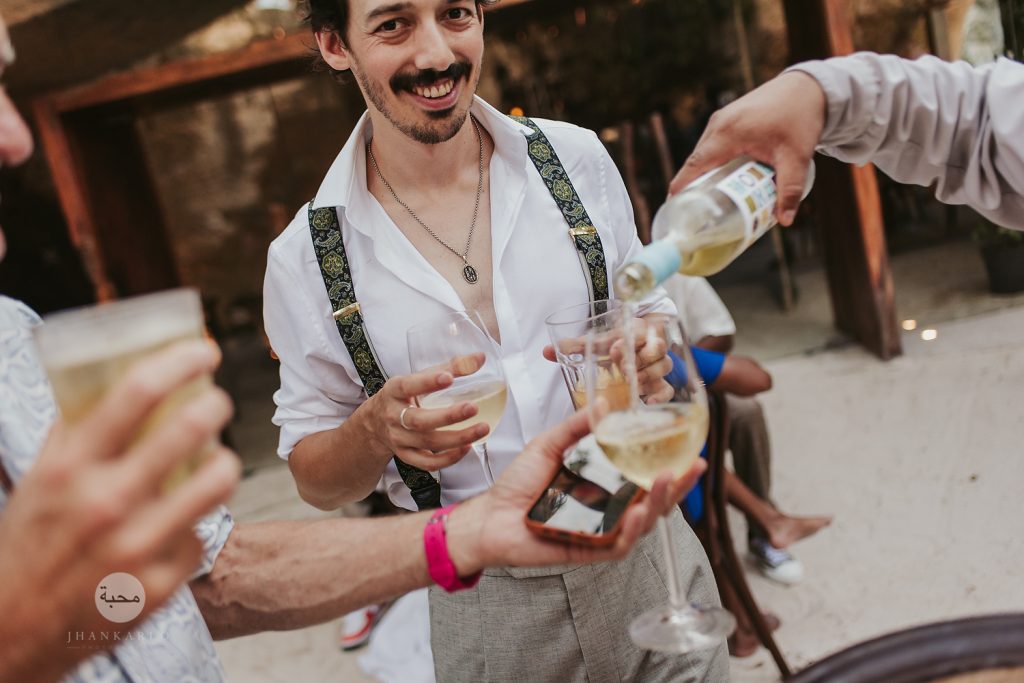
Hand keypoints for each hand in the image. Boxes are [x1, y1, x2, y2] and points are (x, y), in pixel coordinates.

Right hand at [0, 341, 239, 682]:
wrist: (10, 632)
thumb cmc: (29, 544)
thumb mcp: (39, 480)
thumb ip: (76, 433)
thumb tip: (112, 383)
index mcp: (69, 468)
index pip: (137, 393)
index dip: (180, 361)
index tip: (202, 351)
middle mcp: (105, 503)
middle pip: (190, 428)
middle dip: (216, 405)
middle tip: (217, 403)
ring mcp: (136, 547)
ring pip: (217, 481)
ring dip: (223, 462)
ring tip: (217, 460)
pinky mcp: (160, 586)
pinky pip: (201, 537)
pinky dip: (193, 527)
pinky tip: (177, 527)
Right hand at [365, 353, 490, 470]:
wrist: (375, 423)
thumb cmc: (404, 396)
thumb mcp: (417, 378)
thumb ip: (449, 368)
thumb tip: (481, 357)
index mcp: (394, 391)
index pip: (408, 386)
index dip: (428, 382)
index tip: (449, 377)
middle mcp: (393, 416)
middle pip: (420, 421)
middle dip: (449, 416)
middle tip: (473, 407)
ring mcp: (399, 439)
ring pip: (428, 443)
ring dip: (458, 438)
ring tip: (483, 428)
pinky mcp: (406, 456)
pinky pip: (428, 463)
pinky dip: (449, 458)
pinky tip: (467, 447)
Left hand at [447, 410, 705, 572]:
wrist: (491, 516)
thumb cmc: (518, 484)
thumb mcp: (549, 445)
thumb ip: (576, 427)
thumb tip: (603, 403)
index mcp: (606, 484)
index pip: (646, 475)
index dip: (673, 465)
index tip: (692, 449)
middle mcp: (610, 508)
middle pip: (656, 500)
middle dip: (678, 485)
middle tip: (694, 465)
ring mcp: (603, 530)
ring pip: (644, 522)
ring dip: (659, 503)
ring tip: (668, 480)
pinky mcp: (591, 550)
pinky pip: (619, 544)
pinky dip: (632, 530)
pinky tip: (639, 513)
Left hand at [543, 316, 673, 404]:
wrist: (632, 350)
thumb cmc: (614, 344)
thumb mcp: (596, 343)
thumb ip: (574, 346)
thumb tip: (546, 351)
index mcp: (637, 330)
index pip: (641, 330)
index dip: (629, 341)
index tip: (613, 349)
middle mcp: (652, 346)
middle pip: (657, 349)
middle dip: (639, 358)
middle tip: (622, 367)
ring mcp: (658, 366)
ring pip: (664, 367)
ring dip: (647, 375)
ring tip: (631, 383)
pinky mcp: (661, 384)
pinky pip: (668, 389)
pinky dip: (661, 396)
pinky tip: (649, 402)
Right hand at [670, 70, 826, 225]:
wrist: (808, 87)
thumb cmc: (800, 118)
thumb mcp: (796, 157)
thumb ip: (789, 189)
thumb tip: (785, 221)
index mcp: (728, 133)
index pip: (694, 166)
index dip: (681, 189)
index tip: (675, 209)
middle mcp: (718, 124)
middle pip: (695, 162)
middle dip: (692, 188)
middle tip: (696, 214)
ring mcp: (721, 119)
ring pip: (703, 154)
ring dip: (702, 175)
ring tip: (707, 200)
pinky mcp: (727, 118)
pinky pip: (711, 145)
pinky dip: (711, 163)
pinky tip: (720, 178)